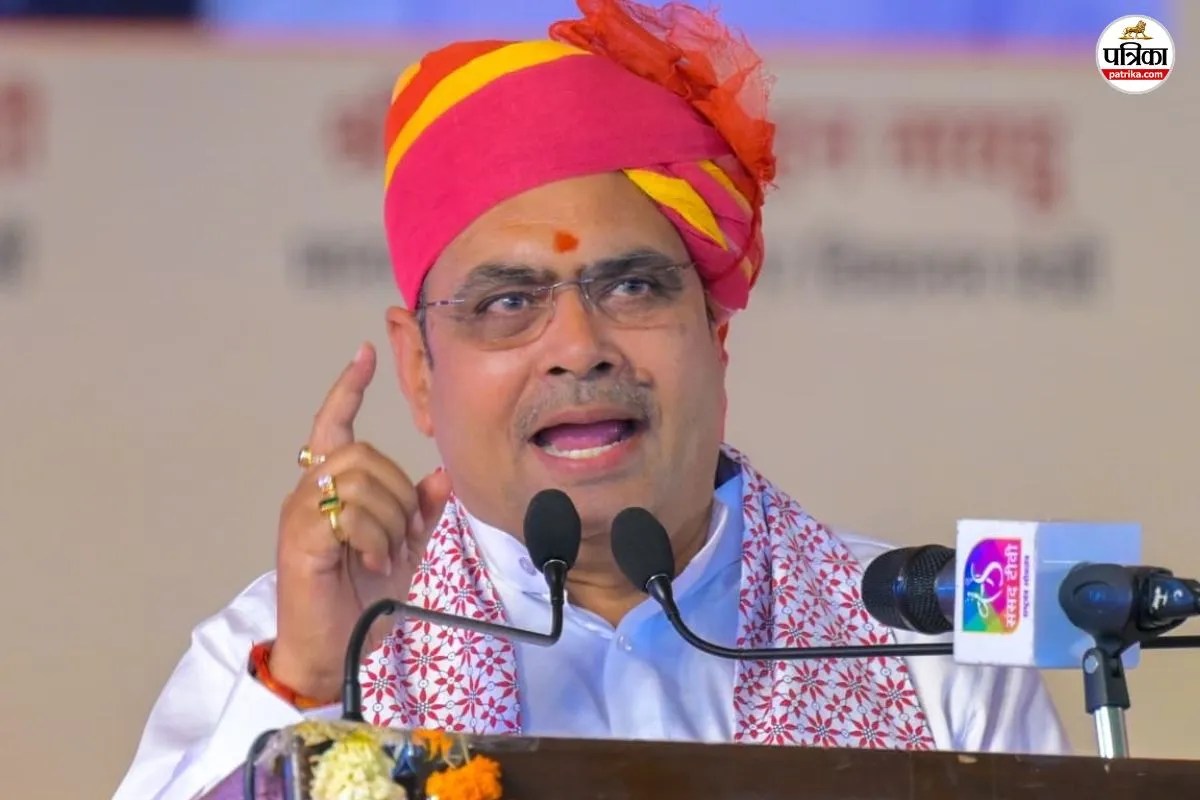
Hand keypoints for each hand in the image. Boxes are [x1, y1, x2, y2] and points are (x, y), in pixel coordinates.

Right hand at [269, 342, 451, 703]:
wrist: (332, 651)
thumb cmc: (359, 600)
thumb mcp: (403, 550)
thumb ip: (420, 511)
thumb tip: (442, 473)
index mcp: (331, 491)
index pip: (334, 426)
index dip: (349, 389)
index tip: (366, 354)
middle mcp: (308, 494)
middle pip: (362, 454)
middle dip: (396, 492)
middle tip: (401, 535)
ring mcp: (300, 515)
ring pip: (358, 480)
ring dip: (387, 519)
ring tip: (385, 554)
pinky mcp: (299, 539)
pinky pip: (347, 514)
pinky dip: (372, 537)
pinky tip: (373, 562)